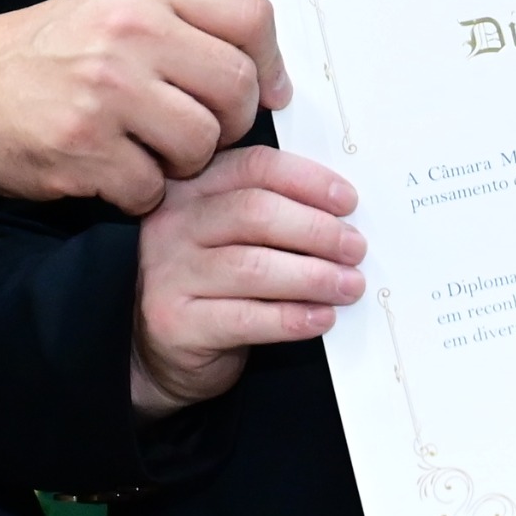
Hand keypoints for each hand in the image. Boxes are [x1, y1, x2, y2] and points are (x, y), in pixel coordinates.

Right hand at [0, 0, 292, 213]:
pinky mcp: (83, 146)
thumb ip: (188, 24)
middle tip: (198, 127)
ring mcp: (106, 90)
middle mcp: (131, 32)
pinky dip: (141, 192)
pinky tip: (114, 171)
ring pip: (202, 142)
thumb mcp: (117, 4)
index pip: (250, 15)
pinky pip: (153, 186)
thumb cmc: (48, 53)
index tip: (268, 88)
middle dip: (229, 121)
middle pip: (237, 87)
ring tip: (150, 149)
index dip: (271, 61)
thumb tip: (269, 74)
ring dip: (185, 162)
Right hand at [131, 147, 364, 414]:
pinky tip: (320, 317)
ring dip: (313, 276)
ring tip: (348, 285)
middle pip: (256, 212)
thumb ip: (272, 213)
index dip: (308, 180)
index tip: (348, 201)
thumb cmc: (210, 284)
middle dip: (317, 230)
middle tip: (355, 248)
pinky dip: (292, 318)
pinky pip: (246, 318)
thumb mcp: (231, 236)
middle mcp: (173, 224)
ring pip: (254, 266)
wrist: (160, 349)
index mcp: (192, 187)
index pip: (255, 167)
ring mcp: (169, 273)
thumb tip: (343, 213)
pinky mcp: (175, 323)